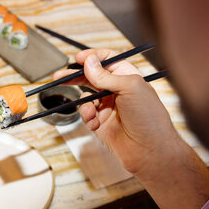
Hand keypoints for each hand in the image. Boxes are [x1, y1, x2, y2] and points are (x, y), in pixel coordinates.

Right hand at [54, 49, 208, 208]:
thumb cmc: (148, 118)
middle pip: (91, 77)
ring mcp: (108, 107)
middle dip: (75, 78)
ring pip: (86, 98)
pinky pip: (86, 115)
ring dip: (85, 104)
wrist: (149, 150)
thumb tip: (89, 62)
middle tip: (59, 77)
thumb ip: (106, 75)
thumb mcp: (130, 88)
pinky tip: (96, 124)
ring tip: (90, 112)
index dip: (92, 58)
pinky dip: (88, 118)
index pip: (107, 60)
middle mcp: (117, 90)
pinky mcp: (100, 122)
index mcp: (128, 77)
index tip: (78, 59)